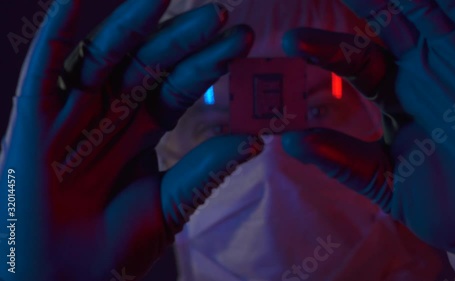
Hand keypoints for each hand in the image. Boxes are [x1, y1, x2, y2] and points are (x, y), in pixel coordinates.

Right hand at [0, 1, 258, 279]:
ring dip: (133, 23)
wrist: (63, 280)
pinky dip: (60, 28)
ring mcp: (71, 112)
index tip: (243, 41)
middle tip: (221, 14)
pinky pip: (46, 64)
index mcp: (141, 133)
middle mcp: (109, 115)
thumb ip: (207, 168)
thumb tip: (257, 140)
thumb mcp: (171, 203)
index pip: (179, 88)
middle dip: (183, 39)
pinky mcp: (33, 117)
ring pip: (106, 56)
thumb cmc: (115, 250)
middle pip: (149, 66)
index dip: (209, 64)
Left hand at [281, 0, 454, 266]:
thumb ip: (342, 161)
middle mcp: (424, 71)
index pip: (355, 63)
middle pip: (390, 25)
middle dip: (366, 3)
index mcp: (395, 94)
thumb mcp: (385, 181)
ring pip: (430, 14)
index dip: (326, 50)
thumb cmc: (446, 203)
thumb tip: (291, 143)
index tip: (292, 42)